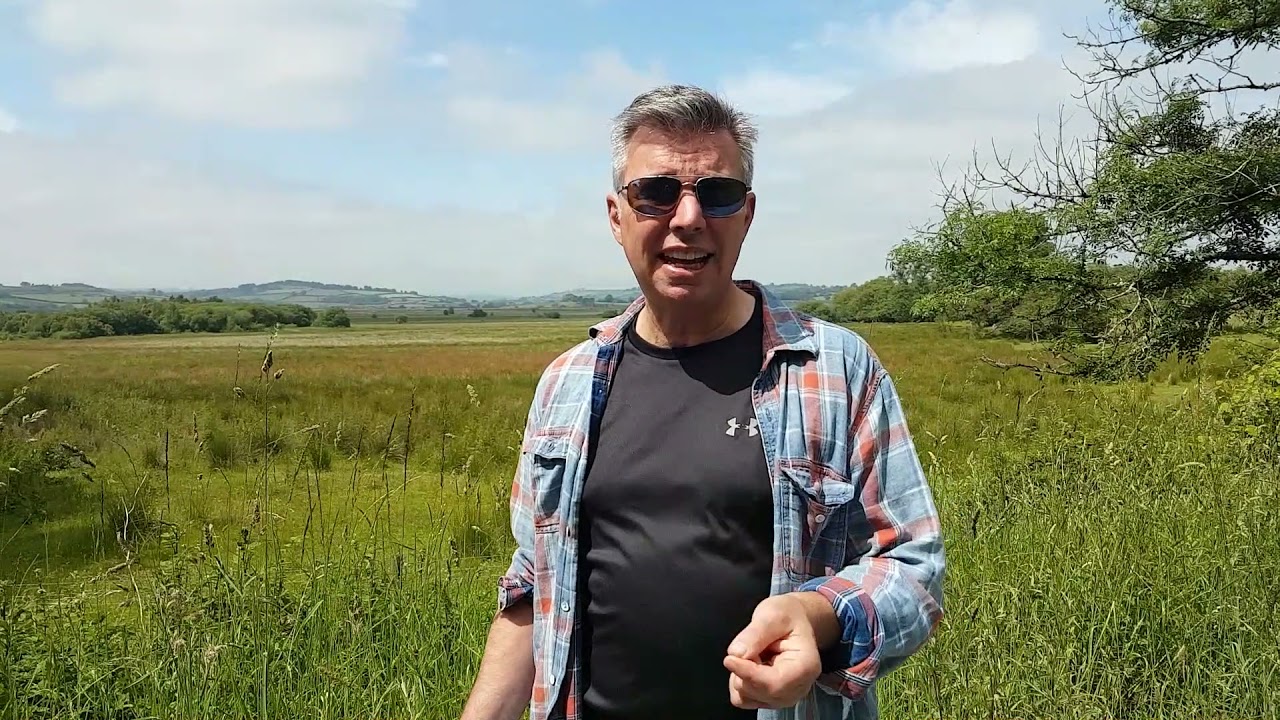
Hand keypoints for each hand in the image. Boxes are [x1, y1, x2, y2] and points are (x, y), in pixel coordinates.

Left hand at [722, 592, 837, 709]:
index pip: (774, 683)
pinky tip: (748, 665)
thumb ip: (755, 633)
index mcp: (805, 666)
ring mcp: (784, 697)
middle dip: (743, 670)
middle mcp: (798, 688)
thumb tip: (736, 654)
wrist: (794, 621)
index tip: (730, 659)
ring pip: (747, 698)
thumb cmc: (788, 615)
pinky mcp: (770, 699)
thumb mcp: (773, 614)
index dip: (748, 674)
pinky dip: (738, 683)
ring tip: (753, 654)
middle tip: (748, 645)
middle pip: (759, 693)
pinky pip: (743, 699)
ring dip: (739, 676)